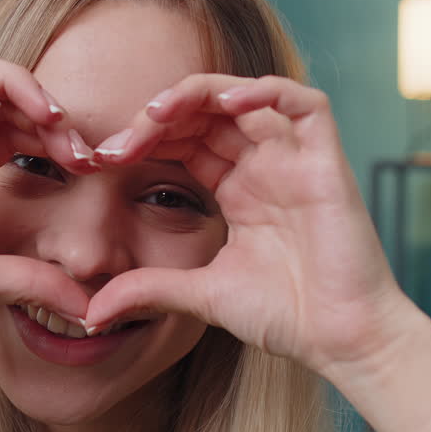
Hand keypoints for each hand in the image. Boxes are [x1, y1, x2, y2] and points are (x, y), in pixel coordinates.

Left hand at [84, 74, 414, 377]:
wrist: (341, 341)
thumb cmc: (285, 317)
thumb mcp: (199, 296)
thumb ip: (148, 290)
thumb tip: (89, 311)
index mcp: (238, 189)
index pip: (185, 140)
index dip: (144, 139)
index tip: (101, 160)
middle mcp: (266, 166)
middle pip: (207, 112)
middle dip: (158, 118)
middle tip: (115, 144)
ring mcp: (297, 160)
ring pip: (246, 96)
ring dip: (198, 94)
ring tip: (156, 113)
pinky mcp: (328, 162)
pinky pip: (305, 103)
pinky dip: (267, 90)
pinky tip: (227, 101)